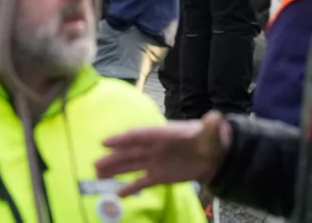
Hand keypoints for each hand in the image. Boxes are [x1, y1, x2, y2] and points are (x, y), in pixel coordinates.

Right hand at [96, 111, 229, 197]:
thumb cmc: (211, 140)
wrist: (215, 155)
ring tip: (97, 174)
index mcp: (164, 134)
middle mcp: (155, 147)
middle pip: (130, 152)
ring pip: (131, 165)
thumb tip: (216, 117)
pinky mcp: (160, 176)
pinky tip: (117, 194)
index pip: (141, 136)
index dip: (123, 139)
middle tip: (95, 164)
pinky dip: (130, 188)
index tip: (105, 142)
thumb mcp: (212, 133)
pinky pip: (142, 182)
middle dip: (113, 157)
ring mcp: (156, 162)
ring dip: (115, 170)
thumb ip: (211, 127)